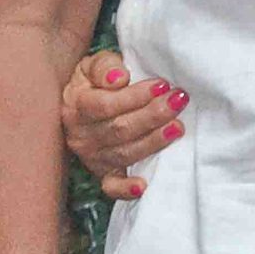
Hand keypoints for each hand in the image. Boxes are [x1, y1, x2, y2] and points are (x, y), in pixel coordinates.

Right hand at [60, 49, 186, 199]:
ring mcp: (91, 156)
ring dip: (153, 142)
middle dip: (152, 116)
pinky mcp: (103, 171)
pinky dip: (125, 188)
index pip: (105, 105)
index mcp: (76, 106)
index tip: (162, 85)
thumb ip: (105, 66)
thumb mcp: (94, 64)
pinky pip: (111, 185)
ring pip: (124, 153)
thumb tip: (120, 77)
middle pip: (119, 129)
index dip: (135, 96)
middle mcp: (80, 135)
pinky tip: (142, 186)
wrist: (82, 99)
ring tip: (178, 127)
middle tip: (178, 101)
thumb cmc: (95, 80)